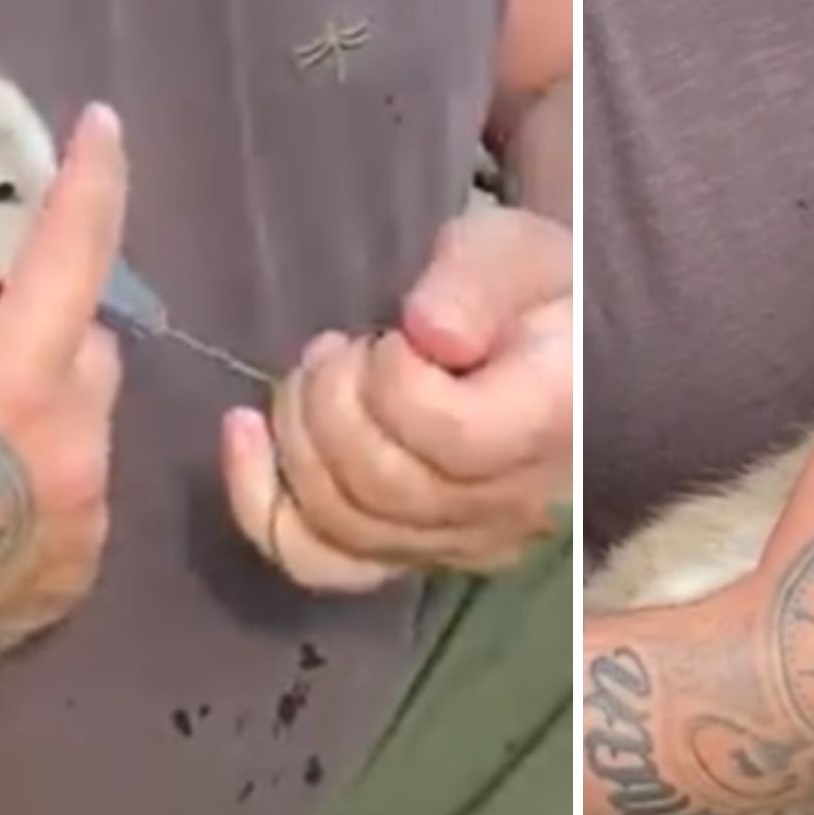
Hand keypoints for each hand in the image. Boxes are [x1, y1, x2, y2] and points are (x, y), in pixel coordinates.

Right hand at [0, 101, 126, 670]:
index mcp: (23, 380)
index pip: (79, 254)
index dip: (95, 182)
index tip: (106, 128)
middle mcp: (77, 454)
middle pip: (93, 355)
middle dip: (45, 339)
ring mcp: (84, 528)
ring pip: (88, 433)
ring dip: (44, 416)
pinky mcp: (74, 585)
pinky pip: (79, 501)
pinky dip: (42, 484)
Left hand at [221, 209, 570, 590]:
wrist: (570, 360)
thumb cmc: (543, 296)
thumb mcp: (520, 254)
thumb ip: (478, 281)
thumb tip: (428, 333)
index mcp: (548, 428)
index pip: (445, 432)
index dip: (392, 373)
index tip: (401, 332)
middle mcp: (509, 510)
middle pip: (379, 485)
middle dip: (329, 400)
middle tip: (342, 347)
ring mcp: (461, 546)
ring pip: (342, 524)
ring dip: (298, 436)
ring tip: (317, 376)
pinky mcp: (417, 557)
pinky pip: (319, 560)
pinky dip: (260, 502)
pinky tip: (243, 435)